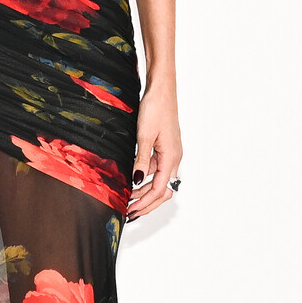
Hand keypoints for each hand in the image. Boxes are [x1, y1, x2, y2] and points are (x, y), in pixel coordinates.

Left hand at [128, 81, 181, 220]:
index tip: (131, 211)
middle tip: (129, 212)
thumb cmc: (156, 108)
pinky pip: (156, 169)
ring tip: (128, 199)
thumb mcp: (144, 136)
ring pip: (158, 180)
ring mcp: (170, 154)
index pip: (159, 190)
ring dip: (144, 192)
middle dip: (146, 203)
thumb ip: (141, 160)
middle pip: (162, 190)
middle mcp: (173, 158)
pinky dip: (145, 178)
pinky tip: (132, 181)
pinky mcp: (164, 148)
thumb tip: (137, 181)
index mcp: (171, 158)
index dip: (145, 203)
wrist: (162, 90)